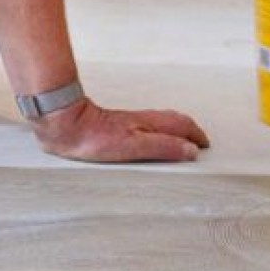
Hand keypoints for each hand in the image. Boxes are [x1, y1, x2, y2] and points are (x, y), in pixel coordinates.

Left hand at [30, 99, 209, 163]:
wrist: (65, 125)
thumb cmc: (94, 137)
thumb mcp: (133, 146)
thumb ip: (162, 147)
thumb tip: (190, 150)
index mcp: (150, 124)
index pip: (181, 125)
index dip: (195, 135)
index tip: (205, 146)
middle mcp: (142, 120)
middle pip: (173, 121)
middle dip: (189, 130)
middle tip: (199, 143)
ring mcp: (129, 122)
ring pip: (160, 122)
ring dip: (175, 130)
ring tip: (182, 142)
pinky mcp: (116, 126)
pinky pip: (146, 127)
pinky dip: (158, 132)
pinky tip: (150, 140)